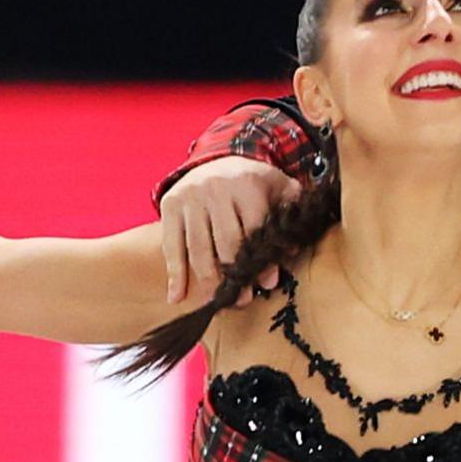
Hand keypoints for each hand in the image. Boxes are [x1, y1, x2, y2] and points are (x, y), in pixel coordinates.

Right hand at [157, 156, 299, 304]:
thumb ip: (289, 212)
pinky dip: (174, 274)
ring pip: (198, 248)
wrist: (216, 158)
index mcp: (246, 185)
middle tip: (242, 300)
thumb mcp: (277, 186)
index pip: (254, 229)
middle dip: (235, 276)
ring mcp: (190, 198)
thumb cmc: (252, 181)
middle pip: (225, 242)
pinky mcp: (170, 206)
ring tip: (217, 303)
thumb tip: (291, 249)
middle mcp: (215, 189)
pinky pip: (171, 246)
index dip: (261, 260)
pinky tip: (176, 297)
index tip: (268, 284)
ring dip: (207, 281)